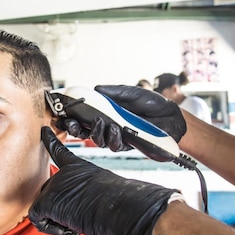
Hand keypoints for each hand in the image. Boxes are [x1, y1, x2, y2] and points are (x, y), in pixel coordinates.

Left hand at [29, 127, 181, 234]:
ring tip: (78, 228)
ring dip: (58, 223)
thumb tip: (77, 217)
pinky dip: (51, 229)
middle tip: (79, 223)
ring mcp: (55, 185)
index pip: (60, 152)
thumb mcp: (106, 195)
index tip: (43, 130)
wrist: (124, 208)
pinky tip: (70, 232)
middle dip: (59, 211)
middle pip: (49, 192)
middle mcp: (65, 173)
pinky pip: (37, 218)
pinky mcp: (48, 200)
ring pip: (43, 208)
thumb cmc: (123, 206)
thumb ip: (87, 197)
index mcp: (80, 168)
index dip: (51, 141)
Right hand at [57, 85, 185, 150]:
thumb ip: (113, 92)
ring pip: (98, 140)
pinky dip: (113, 138)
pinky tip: (116, 129)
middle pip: (85, 131)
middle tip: (71, 125)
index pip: (84, 116)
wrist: (172, 117)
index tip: (62, 115)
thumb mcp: (131, 92)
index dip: (72, 117)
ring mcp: (117, 136)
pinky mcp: (128, 145)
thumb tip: (95, 89)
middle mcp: (109, 125)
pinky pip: (115, 145)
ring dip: (96, 133)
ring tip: (101, 122)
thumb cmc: (152, 103)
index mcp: (106, 112)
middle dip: (75, 130)